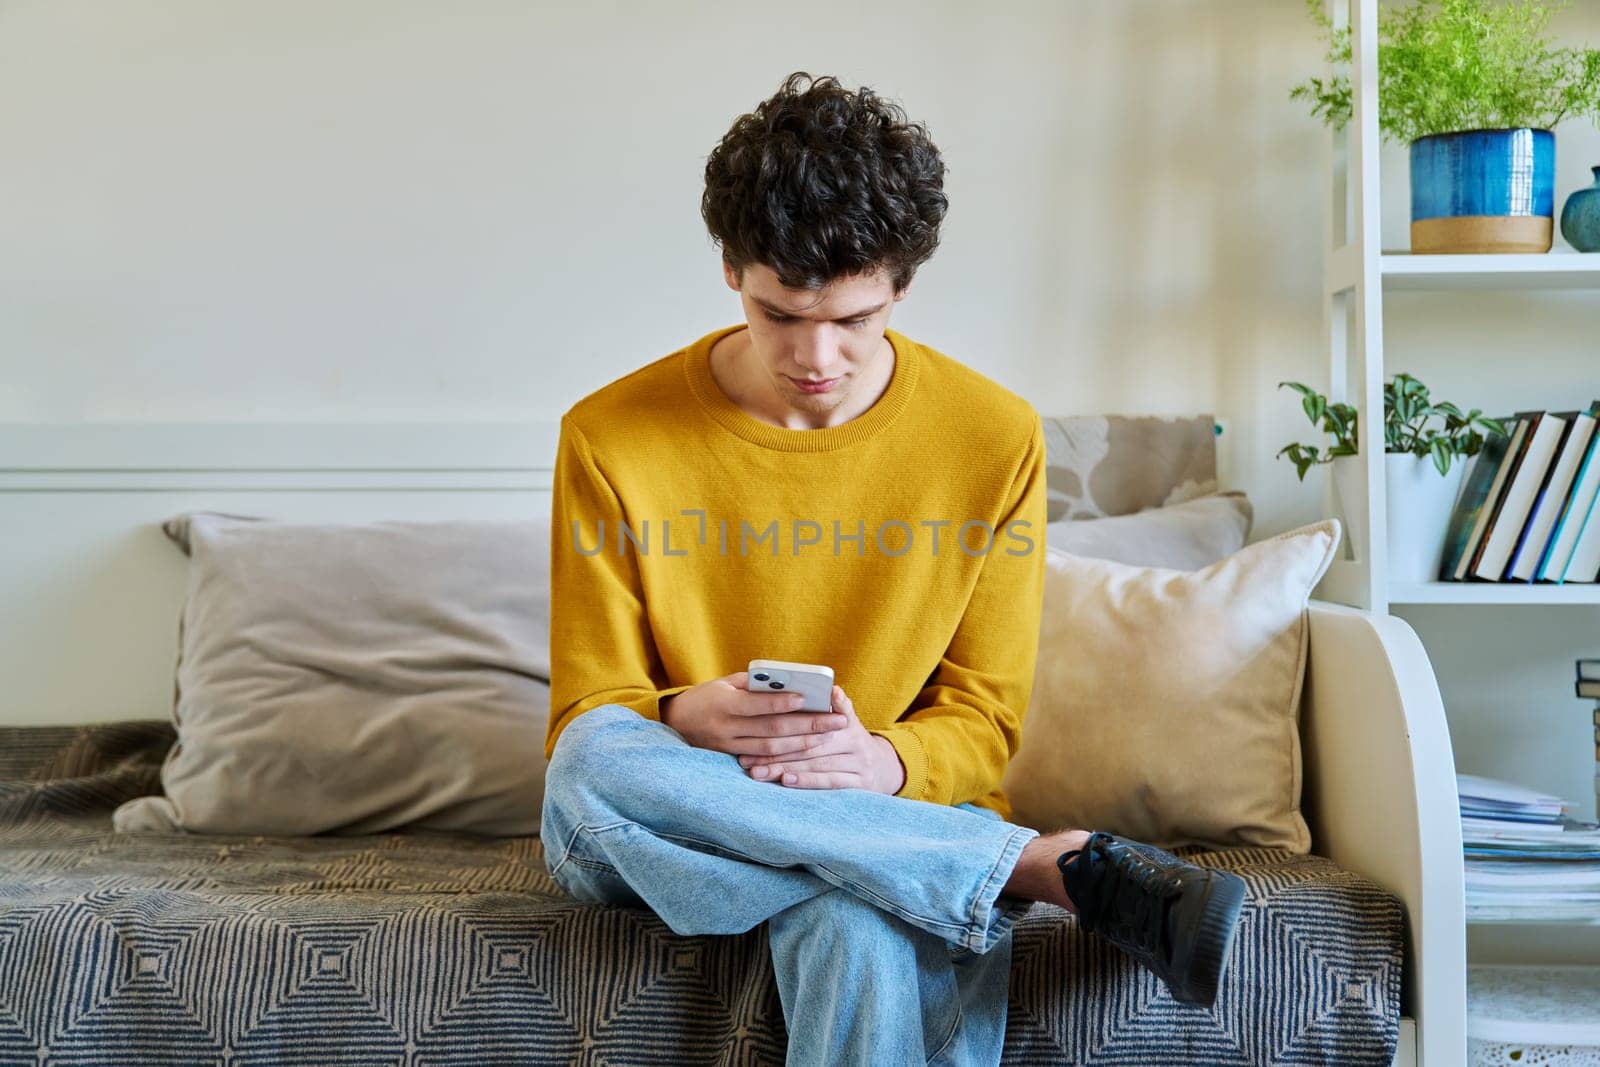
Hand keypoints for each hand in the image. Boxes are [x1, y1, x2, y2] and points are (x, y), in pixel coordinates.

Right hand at [660, 671, 848, 758]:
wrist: (675, 723)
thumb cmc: (706, 696)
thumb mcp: (724, 683)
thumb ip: (754, 685)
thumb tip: (789, 684)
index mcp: (723, 703)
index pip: (758, 704)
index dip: (783, 703)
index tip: (808, 698)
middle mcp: (726, 728)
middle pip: (772, 729)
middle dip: (808, 726)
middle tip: (837, 721)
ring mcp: (728, 746)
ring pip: (771, 749)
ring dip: (803, 744)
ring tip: (828, 736)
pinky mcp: (732, 758)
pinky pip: (763, 760)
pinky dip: (786, 757)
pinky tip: (806, 753)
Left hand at [738, 685, 906, 794]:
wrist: (883, 769)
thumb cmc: (852, 741)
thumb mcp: (849, 720)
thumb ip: (838, 706)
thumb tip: (832, 688)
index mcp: (849, 723)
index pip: (814, 722)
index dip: (786, 724)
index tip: (760, 725)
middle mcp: (857, 743)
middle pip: (811, 745)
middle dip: (776, 751)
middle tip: (748, 756)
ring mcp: (860, 764)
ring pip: (817, 764)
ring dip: (784, 768)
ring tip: (758, 771)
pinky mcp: (860, 784)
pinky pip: (830, 782)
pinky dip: (807, 781)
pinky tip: (786, 781)